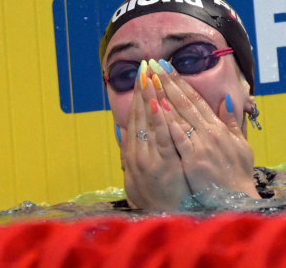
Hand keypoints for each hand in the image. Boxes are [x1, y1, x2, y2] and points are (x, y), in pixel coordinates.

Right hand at [118, 69, 190, 209]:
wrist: (163, 219)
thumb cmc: (155, 197)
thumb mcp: (135, 175)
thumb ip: (128, 152)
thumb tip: (121, 130)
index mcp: (133, 152)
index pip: (135, 117)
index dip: (137, 94)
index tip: (141, 75)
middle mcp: (137, 152)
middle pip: (139, 115)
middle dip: (142, 89)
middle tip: (145, 66)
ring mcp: (148, 158)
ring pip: (147, 123)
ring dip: (148, 98)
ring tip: (150, 76)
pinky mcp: (162, 166)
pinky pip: (161, 139)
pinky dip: (159, 120)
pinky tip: (159, 104)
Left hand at [152, 60, 260, 200]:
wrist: (236, 200)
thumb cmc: (237, 175)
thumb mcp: (240, 146)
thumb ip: (231, 123)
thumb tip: (226, 101)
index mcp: (218, 127)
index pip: (196, 99)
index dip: (182, 82)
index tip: (168, 67)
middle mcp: (209, 132)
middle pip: (185, 102)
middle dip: (169, 81)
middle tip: (154, 64)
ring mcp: (201, 145)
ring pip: (180, 115)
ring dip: (165, 95)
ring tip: (151, 78)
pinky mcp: (193, 159)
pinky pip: (177, 137)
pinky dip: (167, 122)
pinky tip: (157, 108)